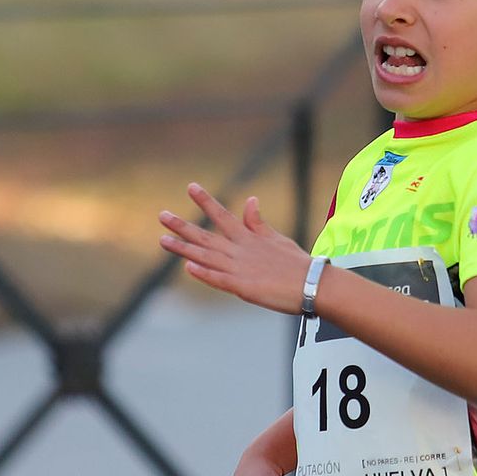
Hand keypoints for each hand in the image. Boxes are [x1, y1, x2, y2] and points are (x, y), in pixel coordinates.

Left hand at [158, 183, 309, 314]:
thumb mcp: (277, 239)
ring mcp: (240, 269)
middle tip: (162, 215)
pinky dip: (203, 273)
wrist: (314, 285)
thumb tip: (250, 199)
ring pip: (206, 257)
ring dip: (184, 249)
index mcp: (249, 238)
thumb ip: (258, 223)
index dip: (206, 201)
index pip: (223, 215)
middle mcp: (240, 251)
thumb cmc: (298, 264)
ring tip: (163, 240)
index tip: (191, 187)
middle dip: (183, 226)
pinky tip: (188, 267)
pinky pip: (219, 280)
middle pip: (206, 236)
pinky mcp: (243, 288)